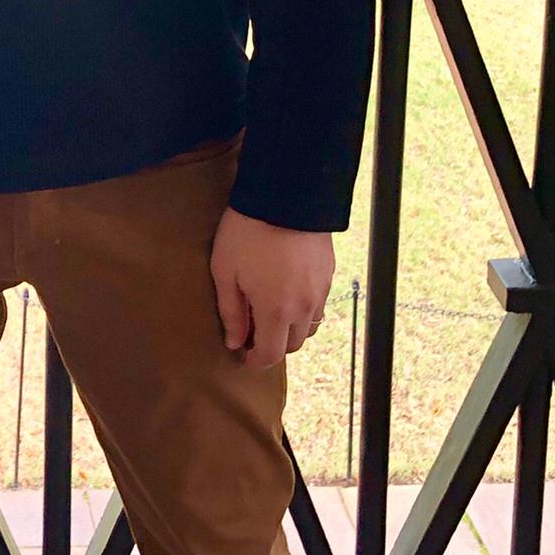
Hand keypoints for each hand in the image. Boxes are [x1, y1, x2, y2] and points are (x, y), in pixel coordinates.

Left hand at [210, 207, 333, 370]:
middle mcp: (304, 308)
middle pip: (293, 344)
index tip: (243, 353)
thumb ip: (231, 311)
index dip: (256, 360)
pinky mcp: (329, 272)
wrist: (285, 194)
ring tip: (271, 308)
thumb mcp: (225, 270)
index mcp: (276, 312)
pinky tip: (288, 288)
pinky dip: (304, 306)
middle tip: (253, 328)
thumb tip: (235, 342)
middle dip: (273, 344)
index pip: (271, 355)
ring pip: (309, 325)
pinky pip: (319, 303)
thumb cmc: (247, 231)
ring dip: (291, 327)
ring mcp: (320, 290)